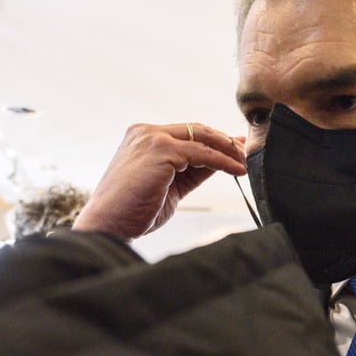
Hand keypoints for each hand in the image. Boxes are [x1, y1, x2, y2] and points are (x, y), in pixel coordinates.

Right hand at [73, 122, 245, 239]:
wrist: (108, 225)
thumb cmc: (134, 211)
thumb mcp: (170, 185)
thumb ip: (192, 170)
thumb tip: (221, 162)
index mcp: (144, 137)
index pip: (188, 134)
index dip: (215, 141)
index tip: (237, 150)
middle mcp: (146, 132)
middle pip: (197, 130)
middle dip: (226, 142)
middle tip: (247, 154)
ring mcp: (152, 138)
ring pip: (202, 138)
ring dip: (229, 150)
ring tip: (246, 163)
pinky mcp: (160, 150)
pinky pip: (202, 153)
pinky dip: (223, 161)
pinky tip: (237, 171)